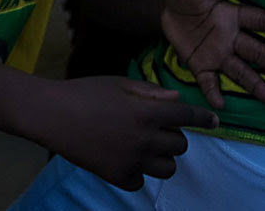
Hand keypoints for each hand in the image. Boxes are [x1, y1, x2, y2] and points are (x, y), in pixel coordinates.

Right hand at [28, 75, 216, 189]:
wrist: (50, 114)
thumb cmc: (84, 92)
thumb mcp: (118, 83)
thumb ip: (151, 92)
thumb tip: (178, 100)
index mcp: (146, 112)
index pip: (186, 116)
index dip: (203, 118)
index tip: (214, 121)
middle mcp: (143, 138)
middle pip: (181, 146)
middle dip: (174, 136)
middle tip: (156, 128)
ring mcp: (131, 160)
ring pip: (168, 168)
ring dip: (162, 157)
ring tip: (144, 146)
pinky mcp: (117, 176)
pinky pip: (141, 180)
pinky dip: (138, 171)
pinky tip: (124, 157)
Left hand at [162, 0, 264, 109]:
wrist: (162, 8)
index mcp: (233, 15)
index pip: (261, 21)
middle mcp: (231, 38)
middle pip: (258, 52)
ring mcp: (217, 54)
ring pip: (241, 71)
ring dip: (257, 85)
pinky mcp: (200, 66)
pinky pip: (208, 81)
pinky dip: (213, 93)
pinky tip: (220, 106)